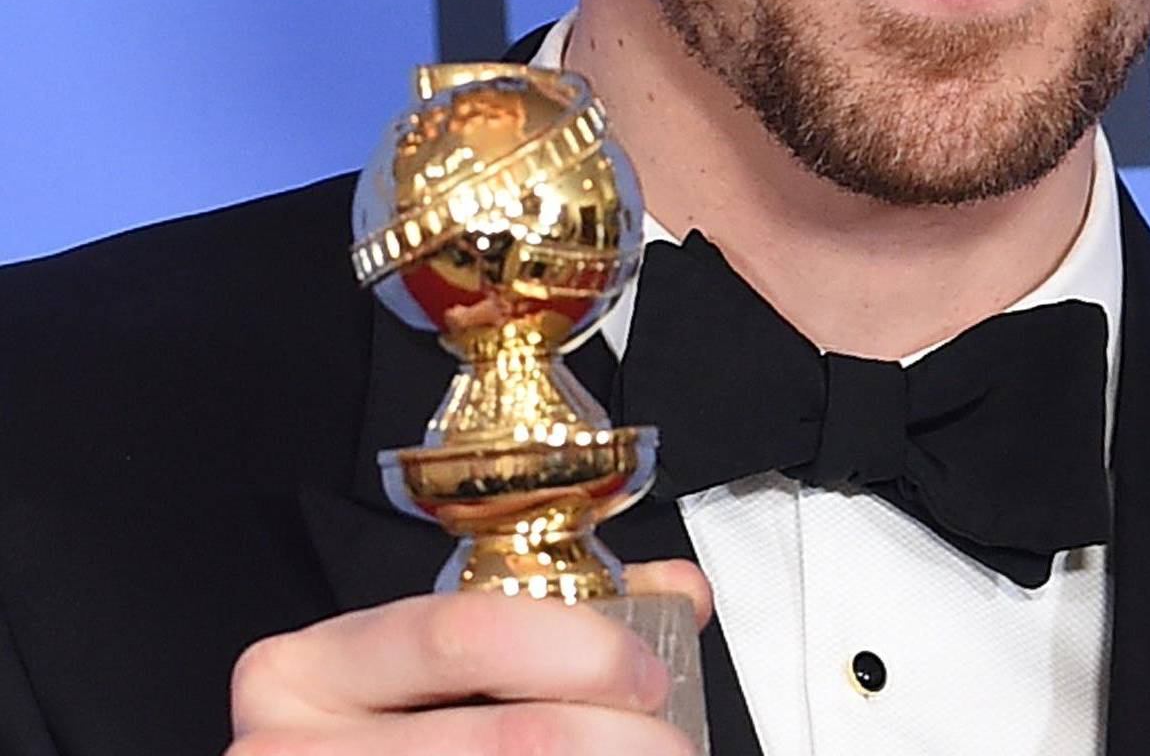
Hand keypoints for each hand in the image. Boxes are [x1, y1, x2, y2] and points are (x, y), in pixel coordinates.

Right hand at [227, 561, 713, 753]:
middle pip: (503, 739)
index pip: (464, 633)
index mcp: (308, 668)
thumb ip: (541, 622)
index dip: (579, 649)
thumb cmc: (372, 738)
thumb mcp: (421, 670)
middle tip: (669, 742)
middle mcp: (288, 749)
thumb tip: (675, 594)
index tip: (647, 673)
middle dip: (615, 739)